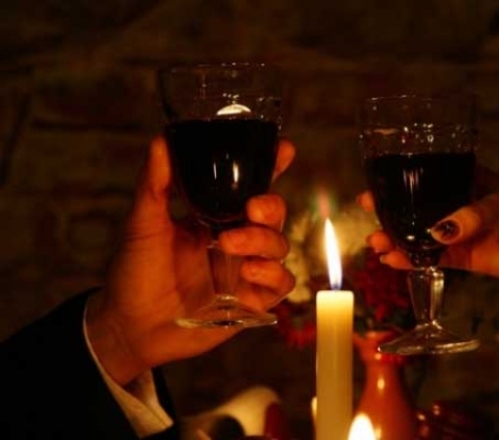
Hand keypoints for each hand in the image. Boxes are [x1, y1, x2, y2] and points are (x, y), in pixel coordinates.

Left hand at [86, 136, 295, 385]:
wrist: (130, 325)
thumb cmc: (134, 272)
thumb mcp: (143, 224)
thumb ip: (156, 184)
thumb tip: (162, 140)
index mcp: (215, 215)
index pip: (252, 186)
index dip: (272, 167)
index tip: (283, 150)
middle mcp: (236, 238)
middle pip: (274, 213)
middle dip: (271, 206)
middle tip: (251, 208)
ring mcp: (245, 269)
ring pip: (280, 245)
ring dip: (263, 241)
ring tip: (229, 245)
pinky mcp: (251, 300)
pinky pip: (281, 283)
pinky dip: (272, 275)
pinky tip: (248, 273)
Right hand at [358, 167, 498, 306]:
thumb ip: (474, 215)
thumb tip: (441, 230)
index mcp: (467, 181)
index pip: (428, 176)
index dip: (402, 179)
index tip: (378, 183)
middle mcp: (455, 205)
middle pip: (415, 206)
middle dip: (390, 209)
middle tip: (368, 211)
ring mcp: (455, 233)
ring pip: (417, 234)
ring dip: (395, 237)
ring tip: (377, 242)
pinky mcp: (459, 257)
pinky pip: (429, 258)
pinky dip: (410, 260)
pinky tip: (392, 260)